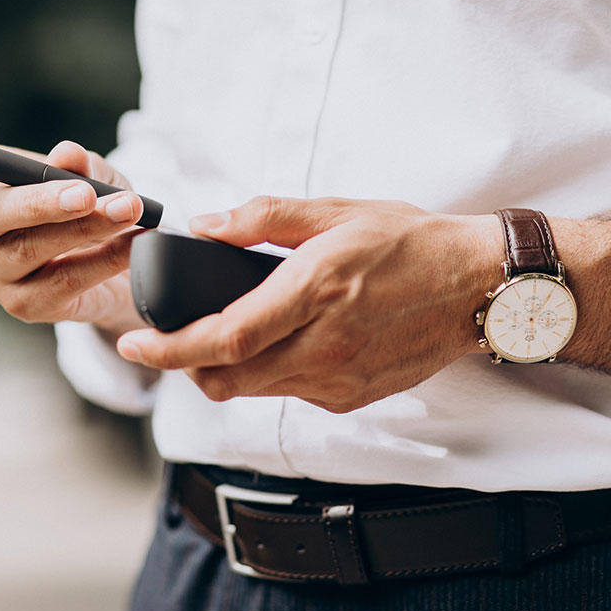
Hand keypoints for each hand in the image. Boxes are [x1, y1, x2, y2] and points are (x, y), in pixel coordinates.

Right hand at [0, 115, 146, 331]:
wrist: (113, 260)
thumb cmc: (84, 203)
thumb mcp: (89, 174)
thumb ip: (79, 165)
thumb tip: (68, 156)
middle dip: (41, 202)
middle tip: (86, 193)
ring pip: (34, 249)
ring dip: (88, 228)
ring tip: (131, 209)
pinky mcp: (24, 305)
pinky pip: (65, 281)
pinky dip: (105, 258)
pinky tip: (134, 241)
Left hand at [116, 196, 502, 412]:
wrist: (476, 288)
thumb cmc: (410, 243)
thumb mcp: (338, 212)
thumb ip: (266, 216)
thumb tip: (206, 225)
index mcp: (315, 290)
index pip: (224, 337)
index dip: (169, 349)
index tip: (133, 345)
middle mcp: (325, 345)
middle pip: (227, 378)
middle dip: (185, 365)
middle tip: (168, 340)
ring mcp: (339, 380)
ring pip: (254, 390)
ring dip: (225, 369)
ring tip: (226, 333)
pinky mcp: (352, 398)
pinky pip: (290, 393)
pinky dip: (270, 373)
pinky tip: (285, 341)